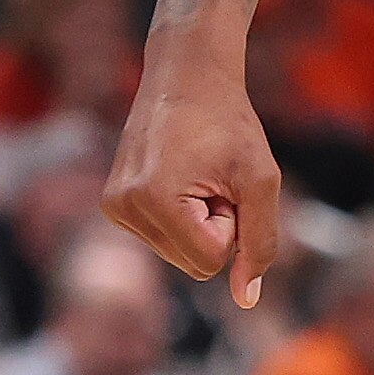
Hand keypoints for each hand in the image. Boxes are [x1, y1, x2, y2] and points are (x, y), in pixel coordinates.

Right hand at [104, 43, 283, 307]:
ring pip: (178, 253)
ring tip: (196, 173)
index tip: (225, 182)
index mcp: (153, 200)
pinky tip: (180, 174)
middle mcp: (122, 207)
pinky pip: (163, 237)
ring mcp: (113, 205)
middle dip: (214, 226)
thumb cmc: (229, 121)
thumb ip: (259, 242)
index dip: (232, 225)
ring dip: (199, 220)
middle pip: (191, 263)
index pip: (209, 263)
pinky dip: (181, 215)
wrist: (187, 74)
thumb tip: (248, 300)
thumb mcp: (260, 179)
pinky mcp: (113, 202)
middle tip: (212, 175)